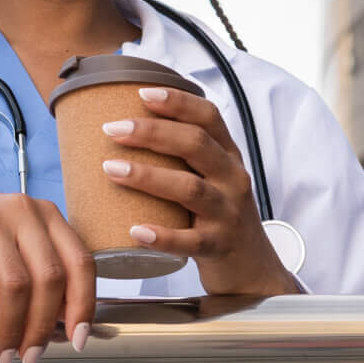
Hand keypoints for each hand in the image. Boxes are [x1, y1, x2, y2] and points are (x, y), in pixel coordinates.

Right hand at [0, 186, 96, 362]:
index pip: (80, 262)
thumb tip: (65, 322)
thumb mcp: (14, 244)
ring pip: (15, 284)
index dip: (83, 305)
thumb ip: (41, 272)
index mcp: (46, 215)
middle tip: (30, 358)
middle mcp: (23, 211)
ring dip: (12, 330)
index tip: (78, 340)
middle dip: (43, 327)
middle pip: (50, 278)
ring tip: (3, 355)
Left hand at [97, 86, 298, 295]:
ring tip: (111, 169)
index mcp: (228, 157)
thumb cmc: (220, 218)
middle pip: (196, 145)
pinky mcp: (218, 247)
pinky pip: (190, 241)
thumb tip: (124, 132)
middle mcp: (232, 180)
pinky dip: (162, 236)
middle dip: (152, 132)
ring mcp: (227, 214)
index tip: (142, 93)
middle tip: (112, 129)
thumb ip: (184, 158)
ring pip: (190, 189)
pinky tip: (136, 231)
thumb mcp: (213, 180)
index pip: (209, 118)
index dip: (178, 102)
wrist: (252, 269)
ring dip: (148, 176)